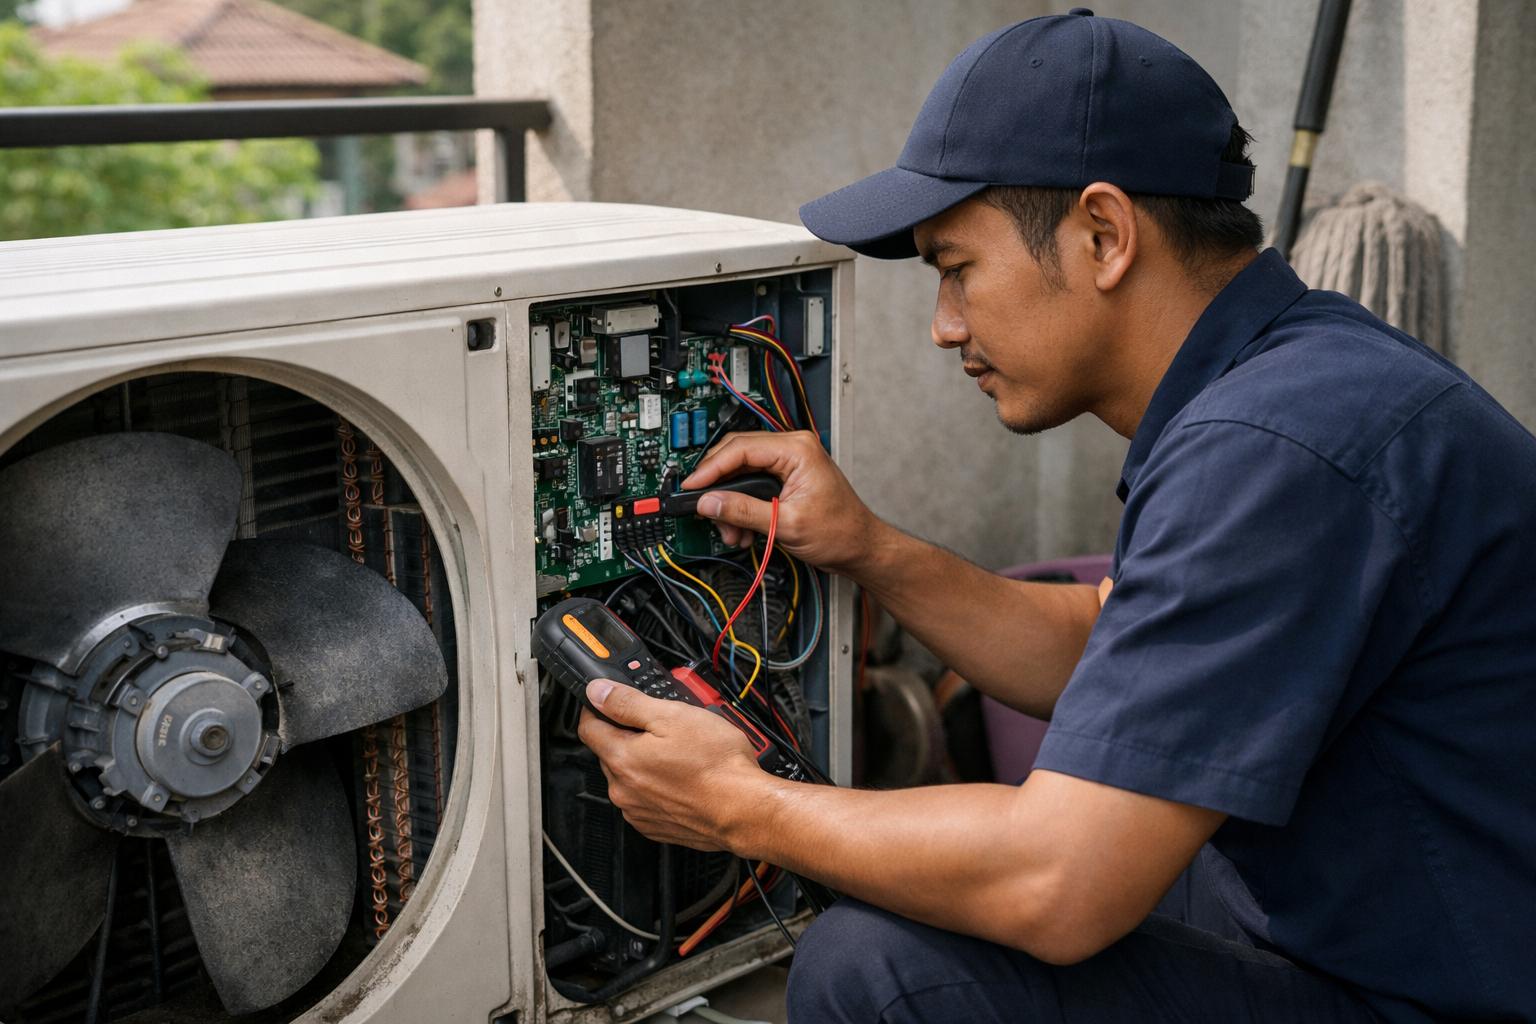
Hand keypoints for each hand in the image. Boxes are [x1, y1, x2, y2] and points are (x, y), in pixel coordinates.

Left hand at [576, 679, 766, 851]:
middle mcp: (623, 790)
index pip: (588, 728)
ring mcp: (639, 811)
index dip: (596, 708)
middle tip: (662, 725)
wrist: (745, 809)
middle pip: (610, 752)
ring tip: (680, 752)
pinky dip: (657, 786)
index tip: (608, 701)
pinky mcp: (656, 826)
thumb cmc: (717, 766)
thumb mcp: (673, 717)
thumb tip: (598, 692)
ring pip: (629, 777)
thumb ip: (628, 703)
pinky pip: (646, 799)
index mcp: (622, 759)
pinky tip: (683, 776)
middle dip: (628, 735)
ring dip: (644, 762)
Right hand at [681, 430, 881, 573]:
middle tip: (706, 510)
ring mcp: (789, 462)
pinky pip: (752, 484)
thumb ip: (743, 511)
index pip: (740, 449)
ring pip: (741, 473)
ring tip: (731, 530)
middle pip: (736, 456)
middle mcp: (792, 448)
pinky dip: (741, 506)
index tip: (691, 487)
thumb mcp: (785, 524)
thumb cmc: (840, 532)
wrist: (861, 548)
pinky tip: (741, 528)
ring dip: (730, 502)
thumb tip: (710, 502)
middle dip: (719, 488)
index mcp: (797, 449)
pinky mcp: (786, 477)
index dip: (710, 469)